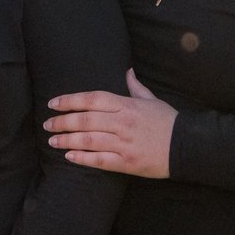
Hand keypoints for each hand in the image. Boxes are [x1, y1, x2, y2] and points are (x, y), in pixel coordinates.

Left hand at [45, 69, 176, 176]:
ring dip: (66, 139)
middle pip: (85, 120)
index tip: (53, 103)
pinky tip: (69, 156)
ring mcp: (124, 143)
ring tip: (52, 140)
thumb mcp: (152, 100)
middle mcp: (122, 123)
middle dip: (62, 121)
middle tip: (47, 124)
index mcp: (127, 105)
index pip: (92, 99)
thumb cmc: (168, 122)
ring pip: (88, 140)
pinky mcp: (127, 162)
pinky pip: (99, 160)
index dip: (70, 100)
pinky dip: (82, 158)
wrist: (187, 147)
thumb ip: (135, 87)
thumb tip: (127, 71)